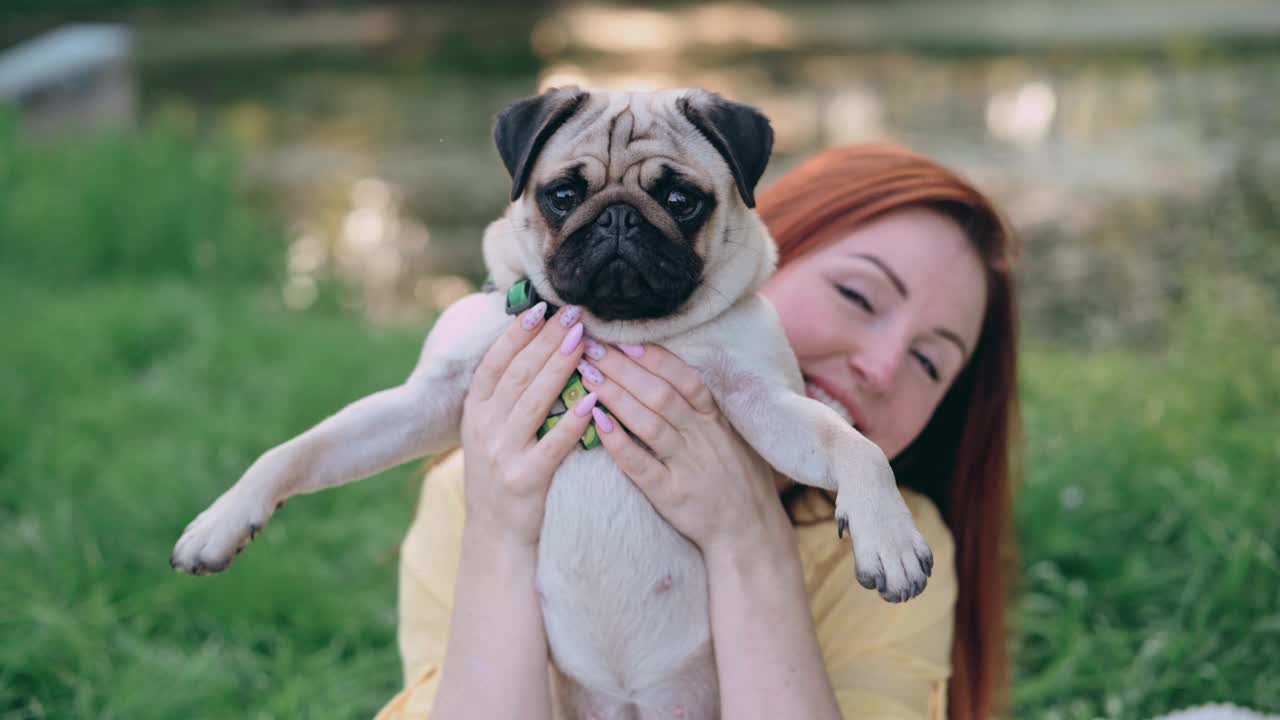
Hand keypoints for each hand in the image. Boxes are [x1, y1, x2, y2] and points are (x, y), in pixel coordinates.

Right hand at [460, 302, 598, 546]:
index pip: (495, 363)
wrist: (495, 536)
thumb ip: (504, 395)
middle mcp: (484, 429)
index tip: (540, 308)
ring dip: (559, 367)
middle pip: (518, 375)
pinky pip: (553, 444)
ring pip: (534, 401)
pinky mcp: (525, 480)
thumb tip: (530, 346)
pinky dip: (573, 421)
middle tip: (573, 315)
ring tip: (582, 341)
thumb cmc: (500, 475)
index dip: (517, 335)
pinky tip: (592, 400)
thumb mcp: (489, 432)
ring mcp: (503, 455)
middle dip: (547, 341)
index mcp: (475, 412)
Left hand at [578, 340, 788, 556]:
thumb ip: (705, 408)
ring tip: (587, 375)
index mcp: (717, 420)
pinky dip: (618, 442)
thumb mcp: (733, 436)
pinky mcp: (671, 494)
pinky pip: (640, 465)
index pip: (684, 379)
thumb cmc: (739, 479)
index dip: (654, 357)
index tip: (624, 339)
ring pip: (649, 422)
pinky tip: (596, 421)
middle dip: (623, 368)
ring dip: (615, 395)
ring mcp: (687, 465)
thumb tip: (670, 372)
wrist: (751, 532)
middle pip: (660, 394)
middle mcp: (703, 437)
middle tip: (592, 347)